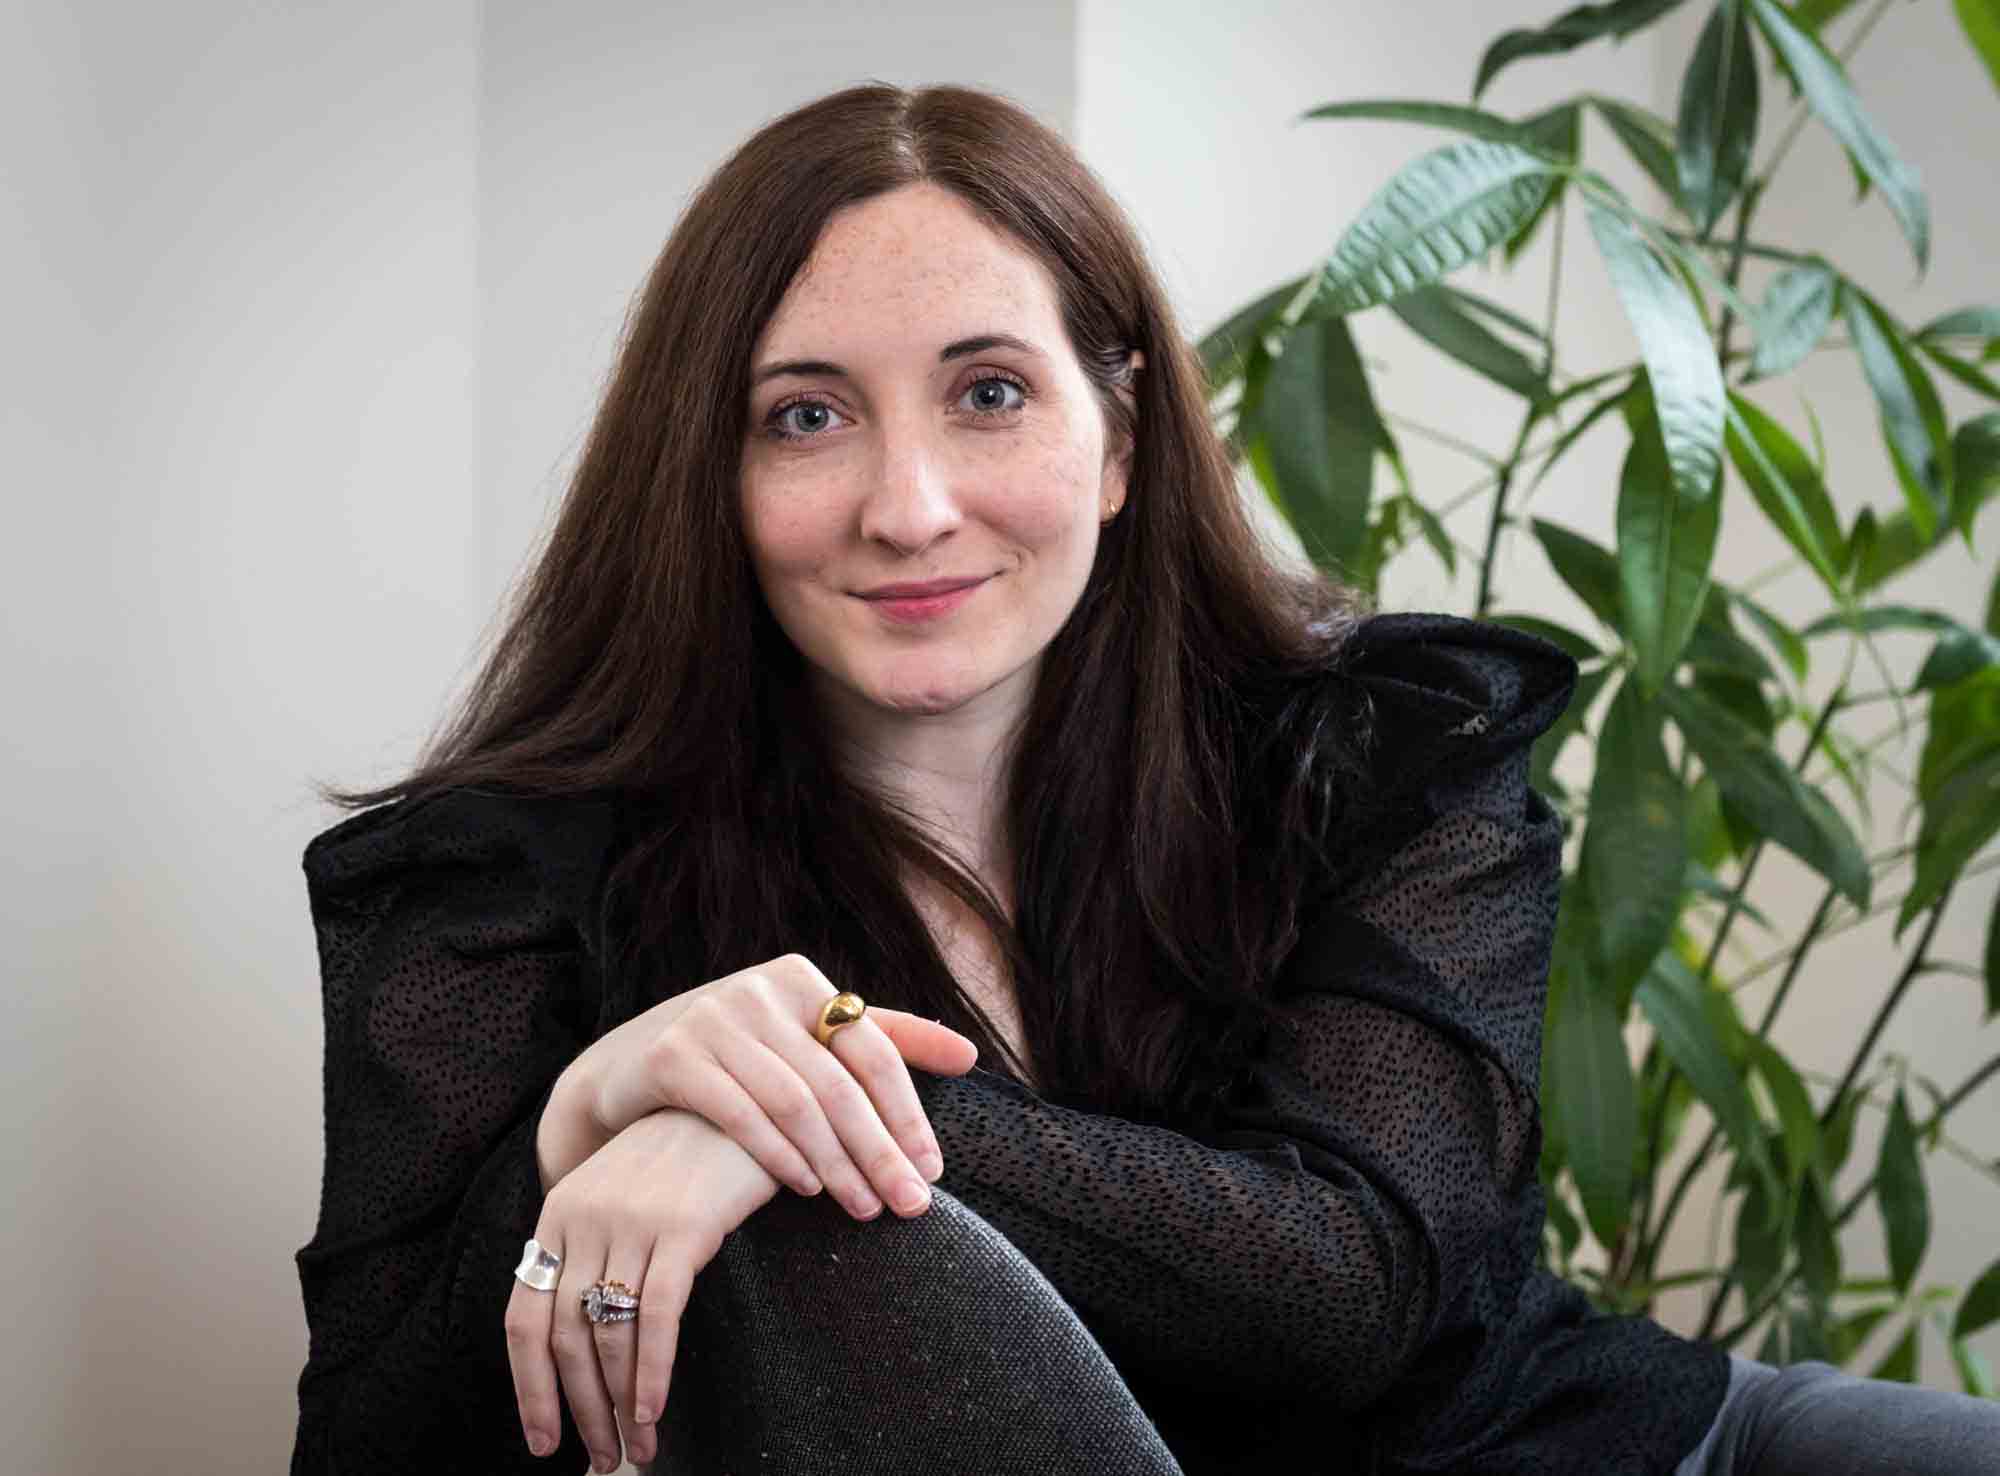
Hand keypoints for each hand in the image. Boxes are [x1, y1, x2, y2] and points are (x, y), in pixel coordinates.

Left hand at [507, 1107, 779, 1470]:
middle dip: (581, 1410)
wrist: (747, 1099)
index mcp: (560, 1210)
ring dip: (620, 1405)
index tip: (545, 1441)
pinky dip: (651, 1373)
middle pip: (564, 1337)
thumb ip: (599, 1247)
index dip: (531, 1388)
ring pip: (610, 1335)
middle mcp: (585, 1215)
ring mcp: (633, 1219)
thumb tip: (587, 1341)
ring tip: (638, 1447)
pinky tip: (654, 1409)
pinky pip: (656, 1317)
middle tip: (601, 1458)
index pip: (524, 1317)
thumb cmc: (691, 1157)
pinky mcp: (684, 1226)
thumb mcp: (628, 1193)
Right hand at [544, 953, 978, 1221]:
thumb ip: (884, 1039)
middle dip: (881, 1151)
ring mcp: (712, 1018)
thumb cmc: (739, 1055)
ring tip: (862, 1208)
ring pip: (794, 1103)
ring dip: (836, 1162)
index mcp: (802, 979)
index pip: (874, 1050)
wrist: (626, 1066)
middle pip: (839, 1083)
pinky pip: (739, 1113)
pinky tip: (807, 1188)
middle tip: (910, 1205)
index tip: (934, 1170)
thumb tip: (969, 1054)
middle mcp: (759, 989)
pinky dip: (779, 1155)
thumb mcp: (806, 1036)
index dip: (909, 1113)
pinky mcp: (672, 1055)